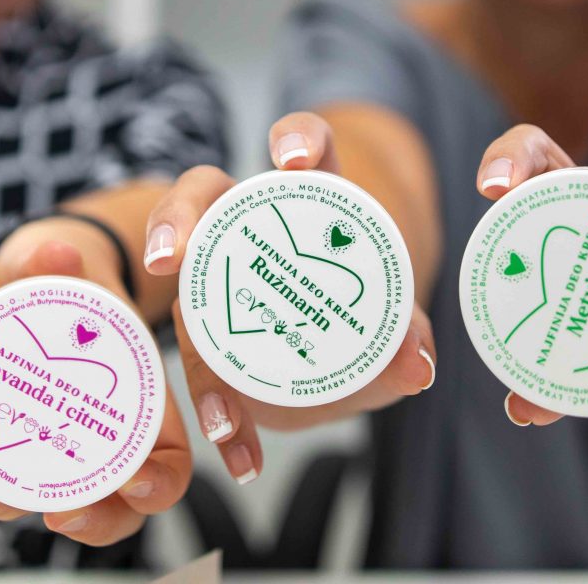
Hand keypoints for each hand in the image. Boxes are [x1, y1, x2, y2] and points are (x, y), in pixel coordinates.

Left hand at [0, 224, 192, 546]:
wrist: (27, 272)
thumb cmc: (62, 265)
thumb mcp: (58, 255)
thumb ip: (52, 256)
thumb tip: (59, 252)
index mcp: (138, 388)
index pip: (169, 452)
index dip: (162, 479)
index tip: (136, 481)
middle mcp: (105, 424)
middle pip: (118, 500)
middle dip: (92, 517)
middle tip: (56, 514)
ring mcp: (60, 436)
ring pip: (61, 501)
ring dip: (23, 507)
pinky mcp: (16, 435)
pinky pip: (10, 475)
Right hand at [143, 112, 436, 484]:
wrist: (335, 345)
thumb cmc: (363, 305)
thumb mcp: (393, 317)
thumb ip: (407, 335)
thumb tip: (414, 366)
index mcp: (310, 195)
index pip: (302, 143)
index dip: (295, 138)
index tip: (293, 160)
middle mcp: (248, 217)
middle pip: (201, 190)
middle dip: (177, 217)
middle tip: (173, 257)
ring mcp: (215, 267)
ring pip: (179, 282)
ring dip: (185, 339)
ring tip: (215, 402)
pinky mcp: (201, 322)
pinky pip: (192, 358)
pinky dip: (216, 407)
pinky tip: (238, 447)